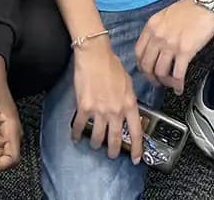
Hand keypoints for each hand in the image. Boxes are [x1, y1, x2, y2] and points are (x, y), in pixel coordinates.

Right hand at [71, 40, 142, 162]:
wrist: (95, 55)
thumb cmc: (111, 64)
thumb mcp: (128, 83)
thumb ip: (128, 100)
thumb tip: (128, 111)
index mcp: (129, 104)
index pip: (136, 132)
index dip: (137, 148)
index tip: (136, 158)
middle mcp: (116, 111)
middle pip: (115, 139)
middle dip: (113, 150)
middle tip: (111, 154)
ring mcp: (100, 110)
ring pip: (98, 137)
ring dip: (96, 143)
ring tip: (95, 144)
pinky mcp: (84, 107)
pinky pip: (80, 127)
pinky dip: (77, 134)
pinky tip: (76, 137)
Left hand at [135, 0, 213, 92]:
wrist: (205, 3)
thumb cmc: (188, 8)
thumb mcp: (165, 16)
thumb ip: (157, 30)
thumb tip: (156, 47)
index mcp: (151, 27)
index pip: (138, 52)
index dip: (142, 66)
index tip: (147, 71)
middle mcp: (157, 37)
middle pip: (147, 65)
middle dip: (151, 78)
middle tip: (157, 82)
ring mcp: (170, 44)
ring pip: (161, 72)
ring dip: (165, 82)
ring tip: (170, 84)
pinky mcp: (185, 51)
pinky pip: (177, 73)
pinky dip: (177, 84)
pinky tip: (180, 88)